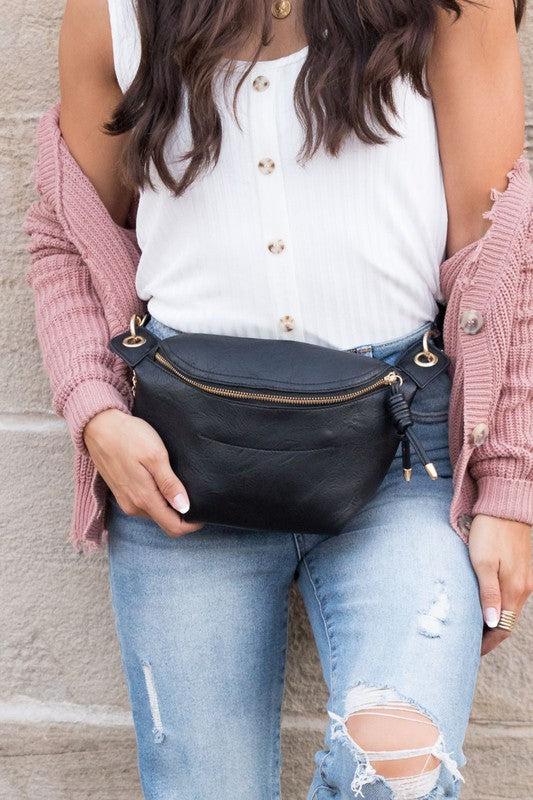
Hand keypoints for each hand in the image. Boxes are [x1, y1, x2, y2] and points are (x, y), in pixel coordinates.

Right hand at [83, 408, 204, 537]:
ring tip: (179, 484)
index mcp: (144, 499)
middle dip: (182, 514)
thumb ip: (169, 484)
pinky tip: (162, 481)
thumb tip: (185, 507)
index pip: (173, 527)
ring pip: (155, 513)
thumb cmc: (129, 437)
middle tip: (196, 495)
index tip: (204, 511)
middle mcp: (133, 506)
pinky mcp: (121, 493)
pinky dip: (157, 499)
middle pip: (165, 522)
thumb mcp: (155, 457)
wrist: (99, 426)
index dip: (192, 524)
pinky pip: (144, 504)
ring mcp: (126, 501)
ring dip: (169, 506)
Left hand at [468, 513, 532, 655]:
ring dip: (493, 619)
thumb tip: (492, 623)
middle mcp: (523, 587)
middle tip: (468, 643)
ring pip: (509, 608)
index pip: (502, 628)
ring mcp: (523, 578)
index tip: (471, 651)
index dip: (487, 643)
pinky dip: (497, 604)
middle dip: (489, 634)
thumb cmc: (489, 532)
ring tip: (473, 626)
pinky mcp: (520, 568)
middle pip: (506, 620)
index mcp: (514, 590)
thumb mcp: (483, 563)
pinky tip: (484, 603)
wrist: (504, 506)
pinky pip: (510, 595)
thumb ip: (488, 594)